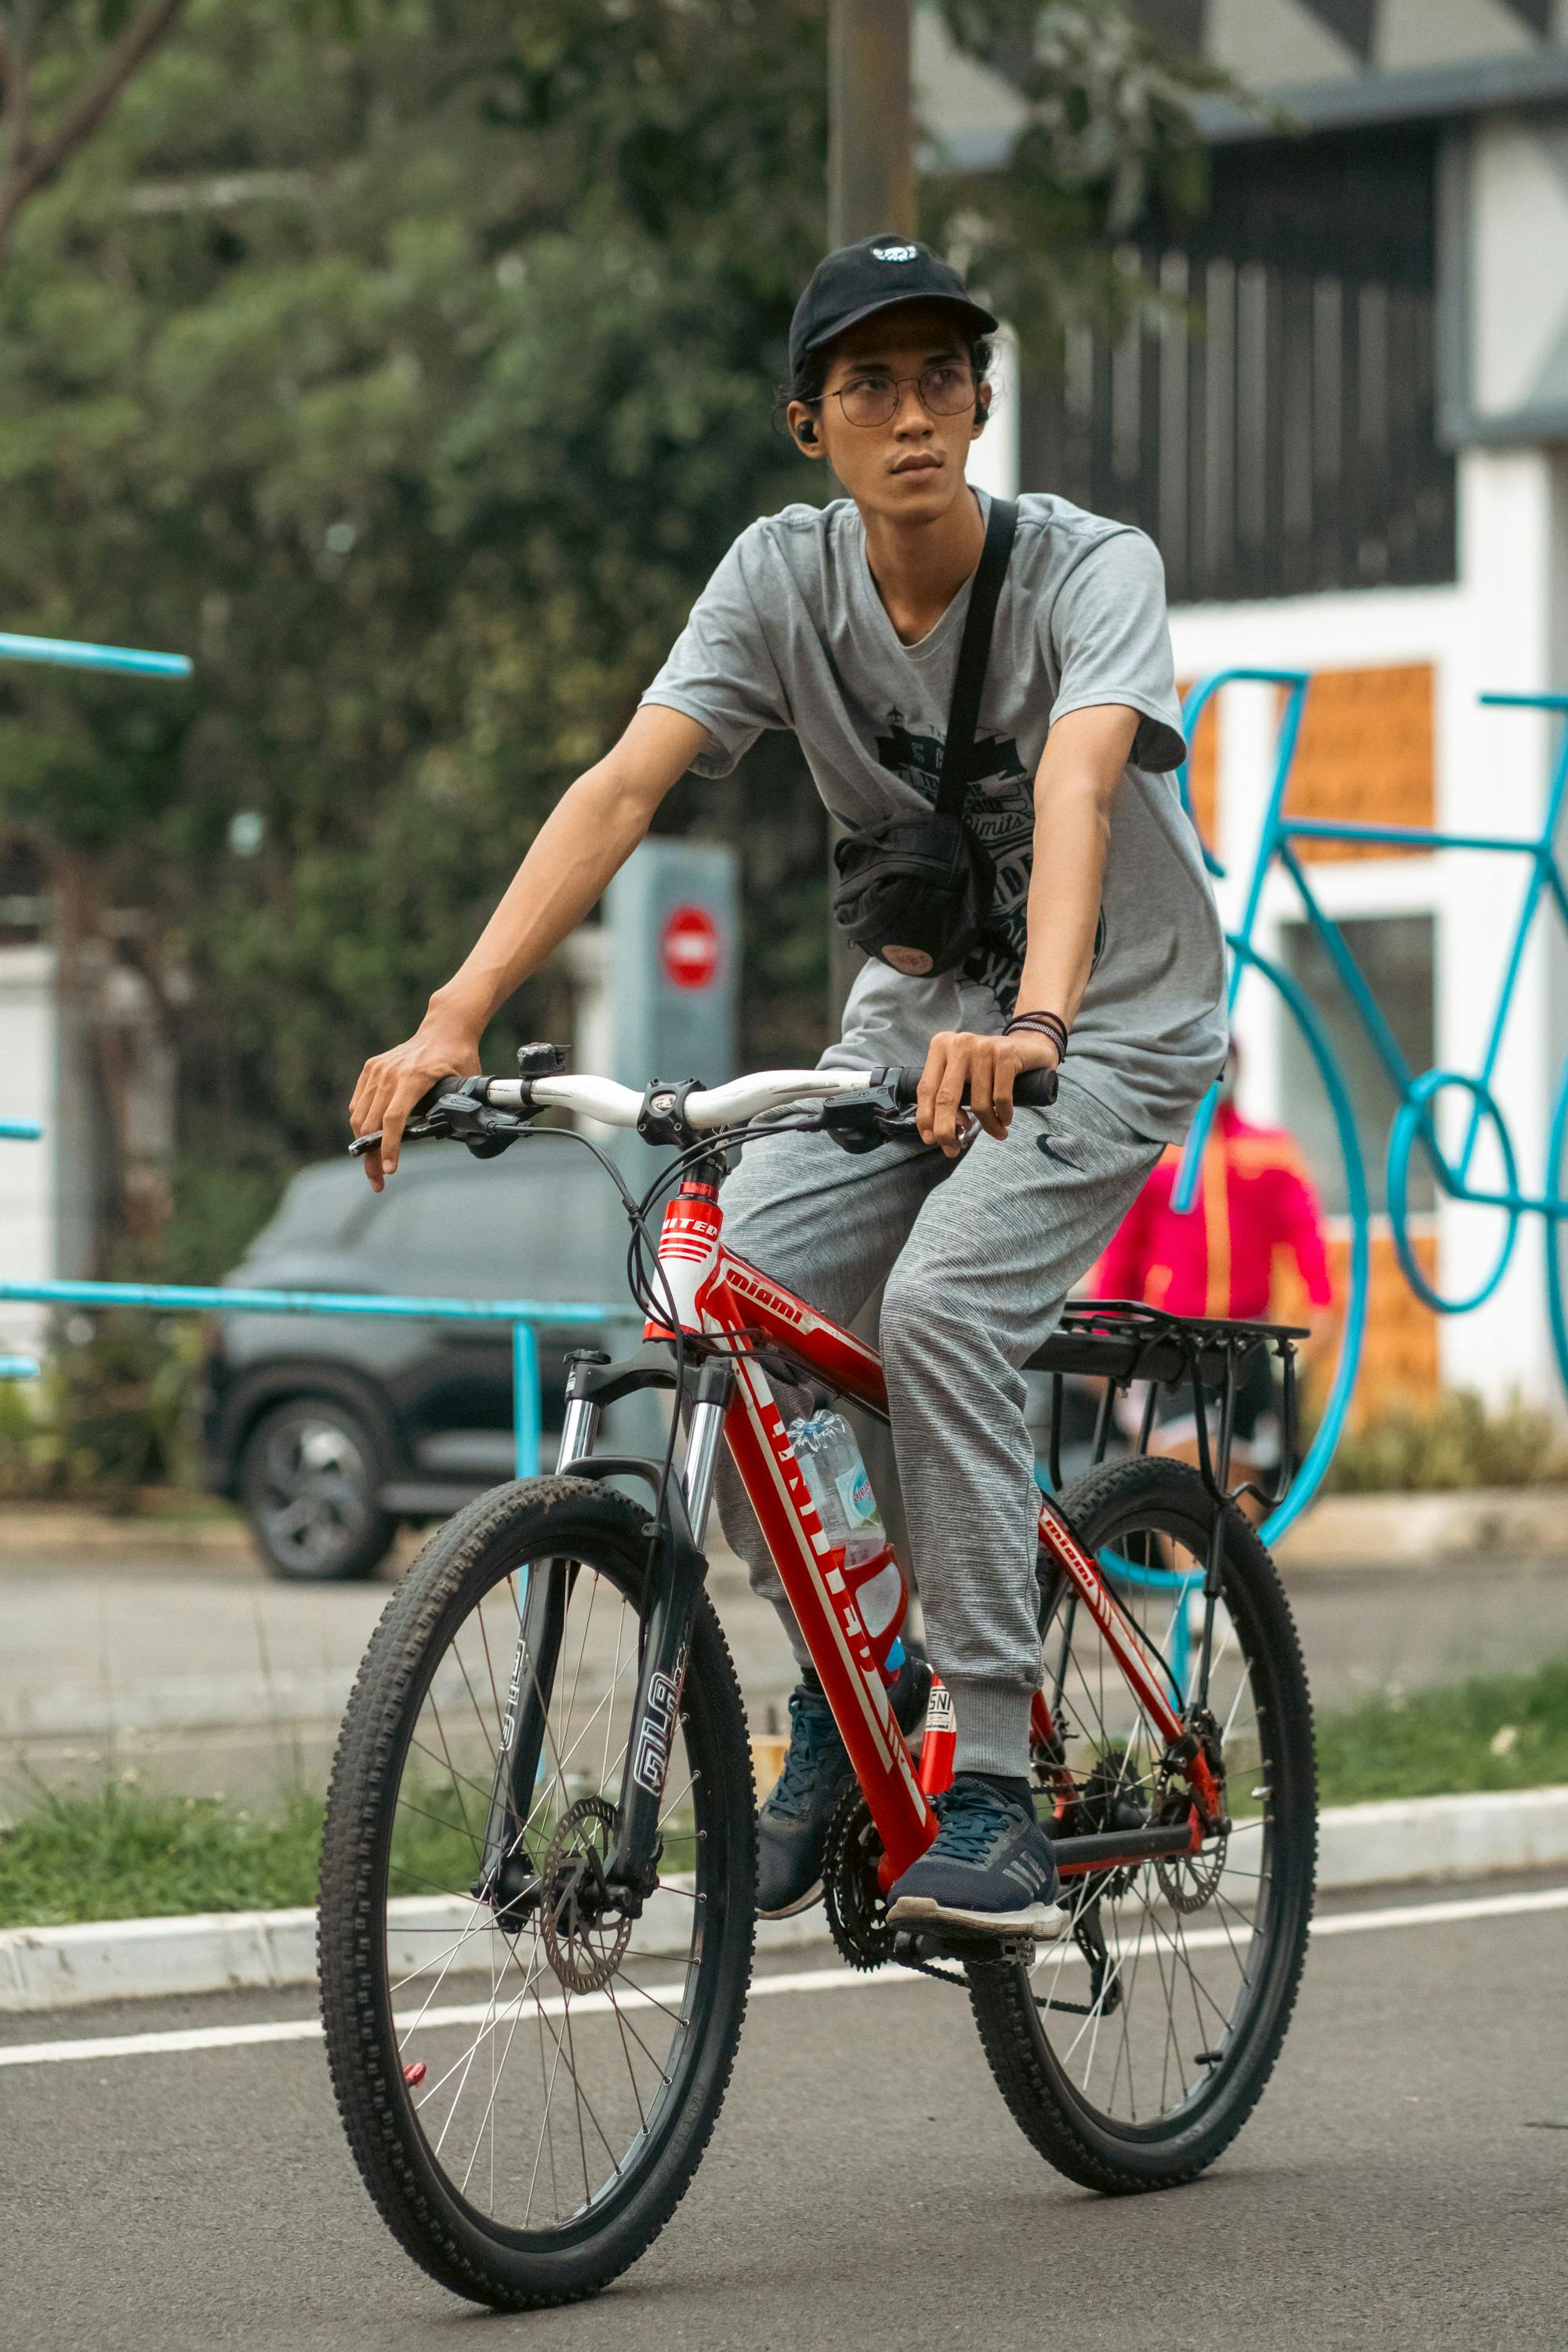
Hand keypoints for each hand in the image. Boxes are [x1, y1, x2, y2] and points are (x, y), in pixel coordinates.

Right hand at [349, 1003, 484, 1189]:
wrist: (445, 1027)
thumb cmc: (459, 1057)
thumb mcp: (465, 1085)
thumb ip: (456, 1109)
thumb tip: (456, 1140)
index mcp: (414, 1077)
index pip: (394, 1119)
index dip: (389, 1147)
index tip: (389, 1170)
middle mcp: (391, 1073)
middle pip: (371, 1123)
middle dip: (371, 1157)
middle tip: (378, 1181)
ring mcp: (378, 1070)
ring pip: (359, 1116)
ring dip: (363, 1145)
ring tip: (372, 1167)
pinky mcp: (371, 1068)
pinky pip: (358, 1103)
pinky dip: (361, 1124)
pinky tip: (369, 1141)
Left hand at [915, 1027, 1059, 1158]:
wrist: (1030, 1047)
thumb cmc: (991, 1068)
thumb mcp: (964, 1076)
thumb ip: (950, 1097)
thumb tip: (942, 1131)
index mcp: (941, 1046)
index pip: (926, 1088)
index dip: (925, 1118)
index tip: (930, 1140)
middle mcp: (959, 1043)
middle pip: (945, 1097)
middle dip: (946, 1131)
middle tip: (952, 1150)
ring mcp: (983, 1047)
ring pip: (978, 1102)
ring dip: (988, 1126)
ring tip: (997, 1132)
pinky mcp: (1006, 1054)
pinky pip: (1000, 1098)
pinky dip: (1003, 1116)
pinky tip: (1006, 1120)